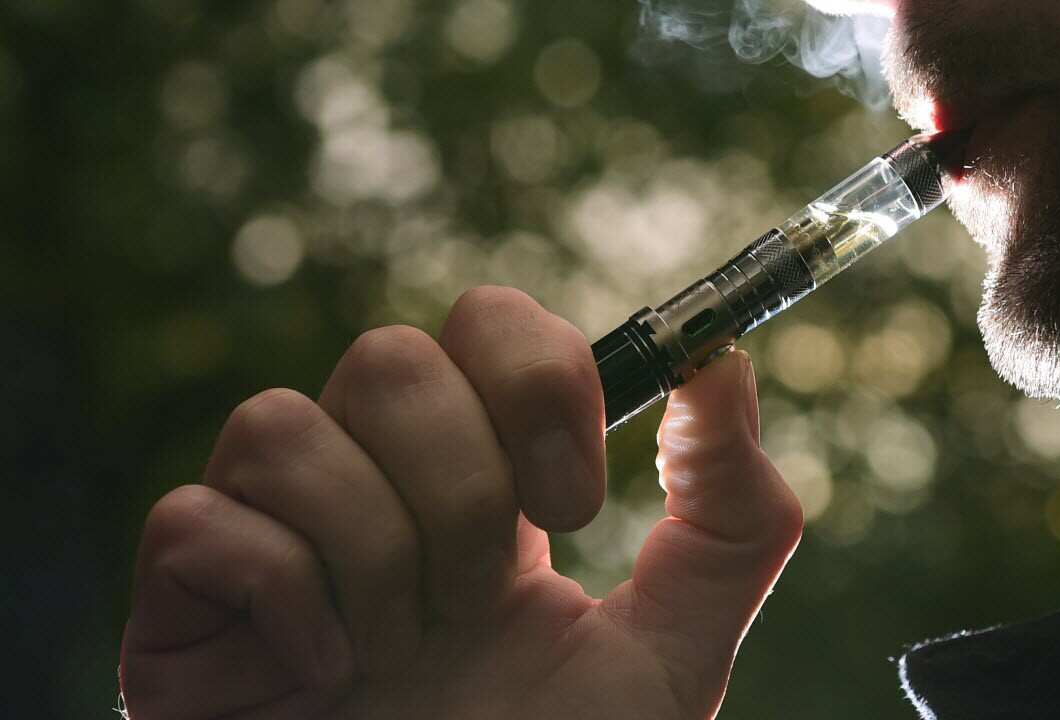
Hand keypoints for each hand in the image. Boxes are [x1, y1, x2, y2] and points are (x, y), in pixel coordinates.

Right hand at [120, 287, 803, 718]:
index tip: (576, 504)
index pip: (488, 322)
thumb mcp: (674, 648)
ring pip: (282, 423)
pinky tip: (327, 674)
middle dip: (462, 490)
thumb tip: (720, 357)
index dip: (536, 378)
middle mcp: (375, 481)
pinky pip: (195, 523)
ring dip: (377, 555)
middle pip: (390, 357)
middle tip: (485, 597)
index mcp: (487, 476)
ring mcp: (273, 530)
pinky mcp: (185, 598)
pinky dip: (284, 602)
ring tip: (403, 651)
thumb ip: (731, 515)